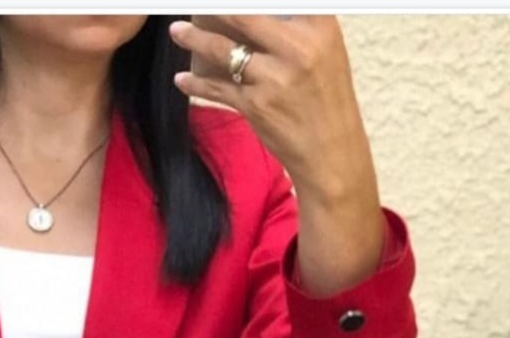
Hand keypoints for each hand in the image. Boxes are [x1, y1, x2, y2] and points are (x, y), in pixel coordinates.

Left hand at [168, 15, 371, 201]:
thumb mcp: (324, 51)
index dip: (244, 0)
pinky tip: (183, 80)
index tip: (222, 2)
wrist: (331, 151)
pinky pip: (218, 89)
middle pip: (241, 14)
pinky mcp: (256, 105)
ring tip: (177, 31)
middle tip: (195, 5)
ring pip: (222, 49)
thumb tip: (253, 14)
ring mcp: (274, 77)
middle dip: (211, 8)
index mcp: (318, 25)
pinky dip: (196, 84)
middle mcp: (297, 48)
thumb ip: (296, 27)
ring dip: (194, 38)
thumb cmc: (326, 99)